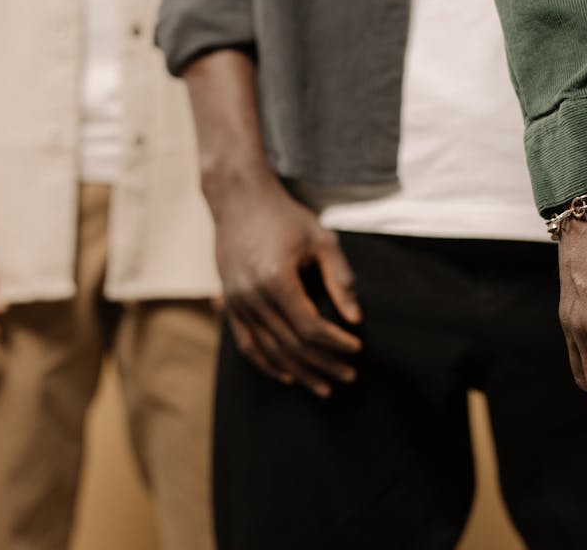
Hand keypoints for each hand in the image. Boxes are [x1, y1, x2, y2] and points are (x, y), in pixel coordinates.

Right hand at [209, 175, 361, 397]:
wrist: (239, 199)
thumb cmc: (284, 216)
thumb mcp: (320, 239)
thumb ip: (339, 279)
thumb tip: (356, 318)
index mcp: (276, 279)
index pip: (310, 327)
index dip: (336, 342)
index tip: (358, 347)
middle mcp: (251, 296)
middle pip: (290, 345)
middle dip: (323, 363)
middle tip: (349, 375)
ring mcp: (236, 302)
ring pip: (269, 351)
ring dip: (298, 372)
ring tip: (323, 386)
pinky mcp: (228, 303)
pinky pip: (245, 344)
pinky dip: (266, 364)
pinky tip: (286, 376)